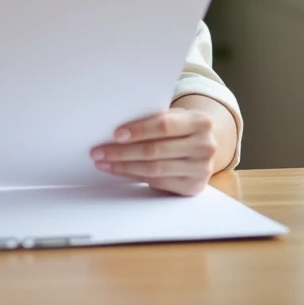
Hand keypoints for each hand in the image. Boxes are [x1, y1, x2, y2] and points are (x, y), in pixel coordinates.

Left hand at [90, 107, 217, 195]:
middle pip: (155, 150)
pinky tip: (119, 170)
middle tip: (98, 151)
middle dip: (122, 152)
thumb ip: (154, 120)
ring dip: (123, 166)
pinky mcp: (193, 186)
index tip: (115, 134)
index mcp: (200, 122)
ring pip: (154, 169)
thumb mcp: (175, 117)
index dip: (139, 130)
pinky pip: (158, 182)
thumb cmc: (180, 128)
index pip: (165, 126)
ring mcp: (201, 169)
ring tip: (103, 162)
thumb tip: (116, 133)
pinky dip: (134, 176)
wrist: (203, 147)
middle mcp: (205, 146)